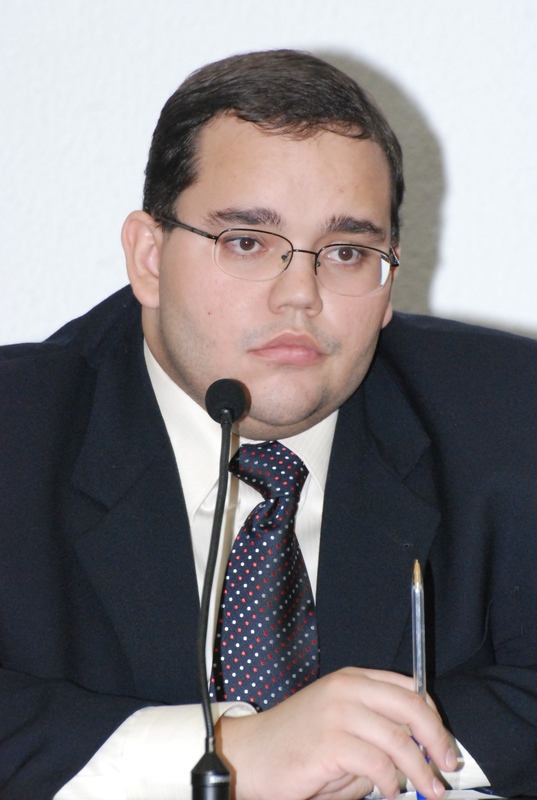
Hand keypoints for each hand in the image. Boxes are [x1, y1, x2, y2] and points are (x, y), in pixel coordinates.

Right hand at [216, 667, 457, 799]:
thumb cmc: (294, 744)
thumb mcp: (338, 724)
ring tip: (427, 790)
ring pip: (399, 739)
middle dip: (437, 740)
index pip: (408, 688)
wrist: (250, 754)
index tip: (442, 743)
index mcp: (351, 679)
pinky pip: (378, 764)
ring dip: (420, 770)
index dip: (433, 718)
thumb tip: (417, 752)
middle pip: (411, 706)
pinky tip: (388, 790)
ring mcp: (337, 713)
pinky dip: (391, 782)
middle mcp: (346, 689)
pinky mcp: (330, 742)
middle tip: (447, 766)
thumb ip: (374, 729)